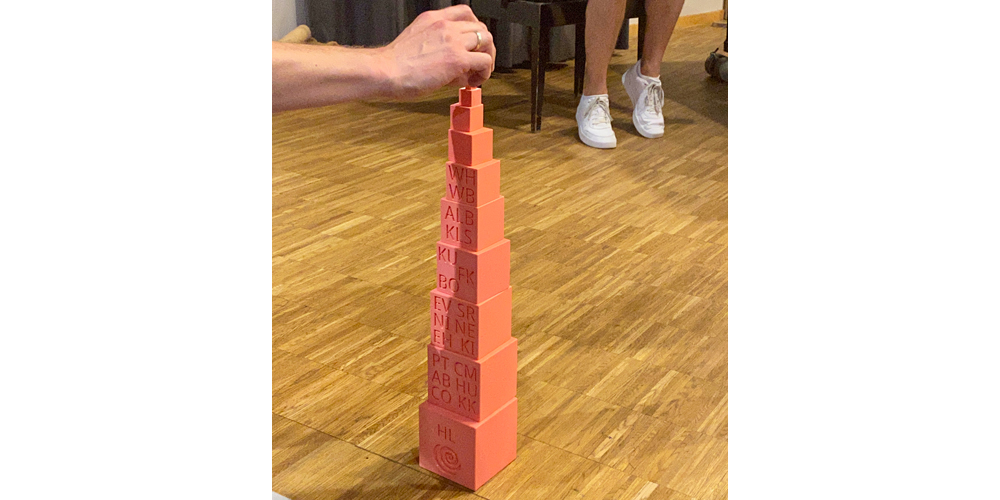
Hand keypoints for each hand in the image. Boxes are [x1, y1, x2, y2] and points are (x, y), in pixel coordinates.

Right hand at [377, 5, 496, 99]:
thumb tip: (456, 68)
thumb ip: (438, 49)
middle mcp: (445, 25)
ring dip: (487, 58)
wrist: (384, 72)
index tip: (473, 44)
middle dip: (483, 46)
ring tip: (477, 73)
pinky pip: (485, 61)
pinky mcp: (457, 59)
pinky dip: (485, 73)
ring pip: (487, 40)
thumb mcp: (417, 44)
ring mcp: (452, 40)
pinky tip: (473, 81)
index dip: (474, 30)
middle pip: (480, 27)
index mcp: (432, 19)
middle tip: (478, 63)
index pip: (464, 13)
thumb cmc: (394, 65)